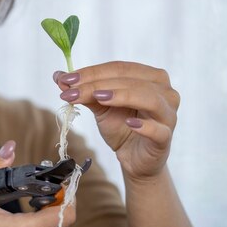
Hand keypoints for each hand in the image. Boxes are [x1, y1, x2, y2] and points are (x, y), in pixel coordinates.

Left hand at [54, 61, 179, 180]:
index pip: (120, 68)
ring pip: (149, 98)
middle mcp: (165, 92)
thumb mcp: (100, 106)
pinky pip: (159, 130)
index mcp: (151, 77)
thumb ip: (83, 91)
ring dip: (121, 96)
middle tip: (71, 90)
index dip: (92, 72)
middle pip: (131, 80)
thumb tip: (58, 76)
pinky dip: (144, 126)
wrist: (133, 158)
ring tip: (98, 98)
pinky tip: (128, 124)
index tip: (66, 78)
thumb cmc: (121, 126)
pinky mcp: (166, 138)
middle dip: (98, 84)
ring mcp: (168, 115)